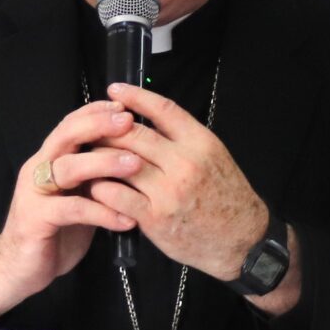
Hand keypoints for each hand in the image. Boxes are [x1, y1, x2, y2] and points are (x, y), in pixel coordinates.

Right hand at [0, 100, 141, 320]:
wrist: (19, 268)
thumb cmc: (54, 231)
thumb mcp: (77, 197)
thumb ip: (94, 176)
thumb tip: (132, 156)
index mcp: (49, 160)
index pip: (70, 125)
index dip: (96, 113)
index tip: (125, 107)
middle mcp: (39, 170)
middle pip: (66, 136)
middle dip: (98, 126)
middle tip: (128, 124)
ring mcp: (35, 193)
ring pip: (69, 168)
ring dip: (104, 164)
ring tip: (135, 166)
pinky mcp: (35, 219)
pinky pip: (72, 210)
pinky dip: (103, 212)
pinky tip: (127, 219)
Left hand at [101, 82, 299, 311]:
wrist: (241, 240)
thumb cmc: (226, 197)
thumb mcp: (213, 156)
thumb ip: (183, 138)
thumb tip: (147, 118)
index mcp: (200, 143)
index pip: (162, 109)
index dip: (135, 96)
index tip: (115, 89)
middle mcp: (184, 163)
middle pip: (133, 134)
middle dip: (107, 127)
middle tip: (91, 125)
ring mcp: (168, 191)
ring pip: (119, 162)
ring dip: (98, 156)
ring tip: (87, 154)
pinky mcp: (154, 218)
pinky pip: (116, 196)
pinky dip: (101, 188)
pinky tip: (96, 185)